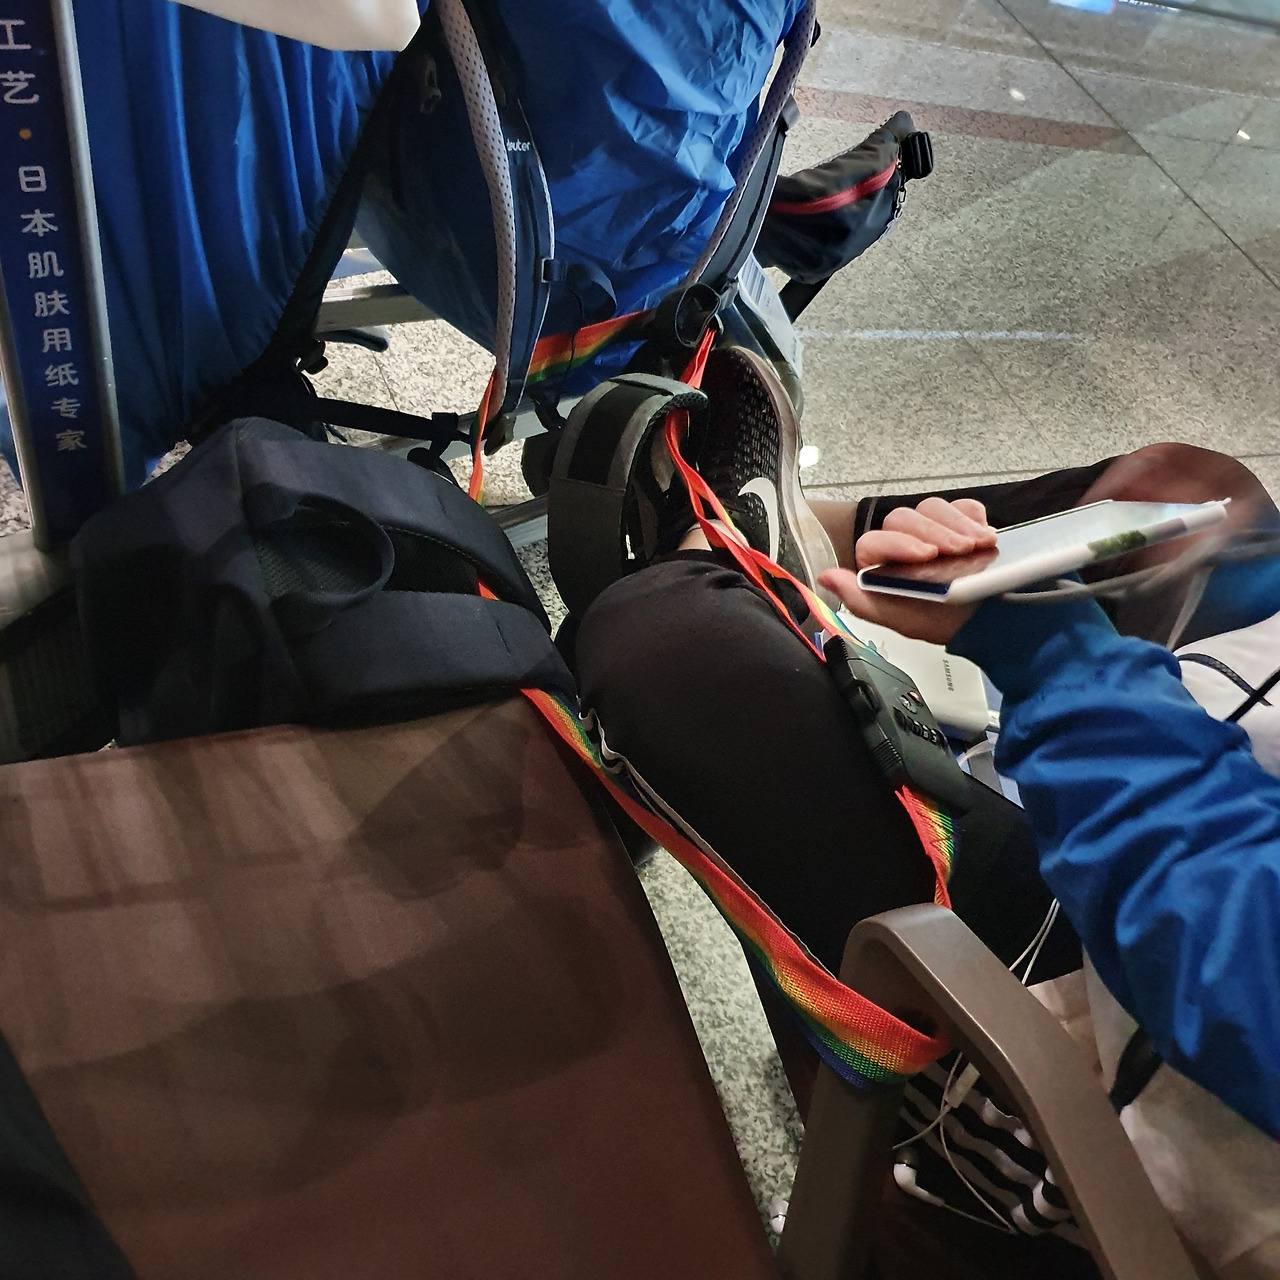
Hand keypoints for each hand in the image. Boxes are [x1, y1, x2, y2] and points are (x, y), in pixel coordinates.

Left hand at [818, 497, 996, 645]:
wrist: (981, 623)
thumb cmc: (937, 621)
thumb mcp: (899, 619)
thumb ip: (860, 600)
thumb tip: (827, 578)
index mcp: (880, 562)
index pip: (875, 541)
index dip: (899, 544)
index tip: (926, 555)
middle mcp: (903, 539)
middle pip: (905, 517)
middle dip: (934, 533)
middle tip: (960, 550)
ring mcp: (933, 527)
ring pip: (933, 508)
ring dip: (958, 525)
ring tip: (979, 545)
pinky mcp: (962, 521)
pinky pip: (965, 507)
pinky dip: (976, 518)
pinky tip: (986, 536)